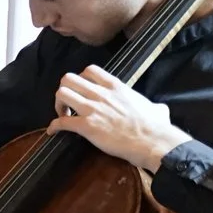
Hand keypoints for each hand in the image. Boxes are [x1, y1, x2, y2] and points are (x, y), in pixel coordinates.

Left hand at [48, 66, 188, 171]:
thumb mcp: (156, 108)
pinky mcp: (86, 126)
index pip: (89, 70)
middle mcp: (100, 94)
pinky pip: (61, 122)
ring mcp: (92, 109)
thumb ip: (154, 106)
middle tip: (69, 103)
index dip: (81, 79)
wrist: (152, 141)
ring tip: (63, 114)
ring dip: (58, 104)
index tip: (82, 91)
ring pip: (61, 94)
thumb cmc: (156, 126)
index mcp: (115, 87)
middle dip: (64, 90)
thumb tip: (159, 110)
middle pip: (68, 78)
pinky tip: (53, 131)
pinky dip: (54, 126)